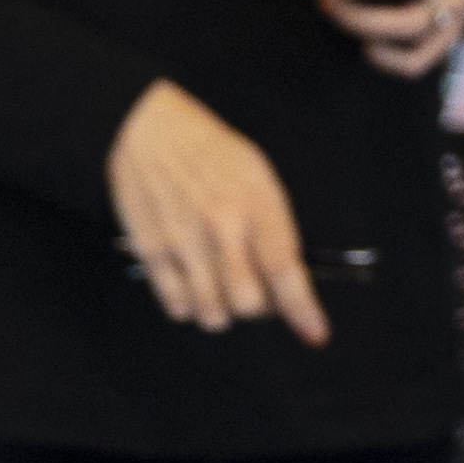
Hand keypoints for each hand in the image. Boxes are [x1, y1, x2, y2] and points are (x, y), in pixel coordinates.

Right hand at [104, 80, 329, 344]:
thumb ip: (274, 226)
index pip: (285, 270)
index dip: (302, 310)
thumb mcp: (257, 175)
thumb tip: (290, 279)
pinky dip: (190, 307)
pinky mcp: (151, 252)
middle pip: (248, 304)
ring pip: (211, 313)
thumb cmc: (210, 152)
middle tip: (256, 292)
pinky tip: (193, 283)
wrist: (148, 129)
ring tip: (221, 288)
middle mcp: (221, 226)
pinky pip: (176, 307)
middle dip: (258, 309)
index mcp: (255, 203)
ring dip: (222, 311)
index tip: (315, 333)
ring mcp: (183, 241)